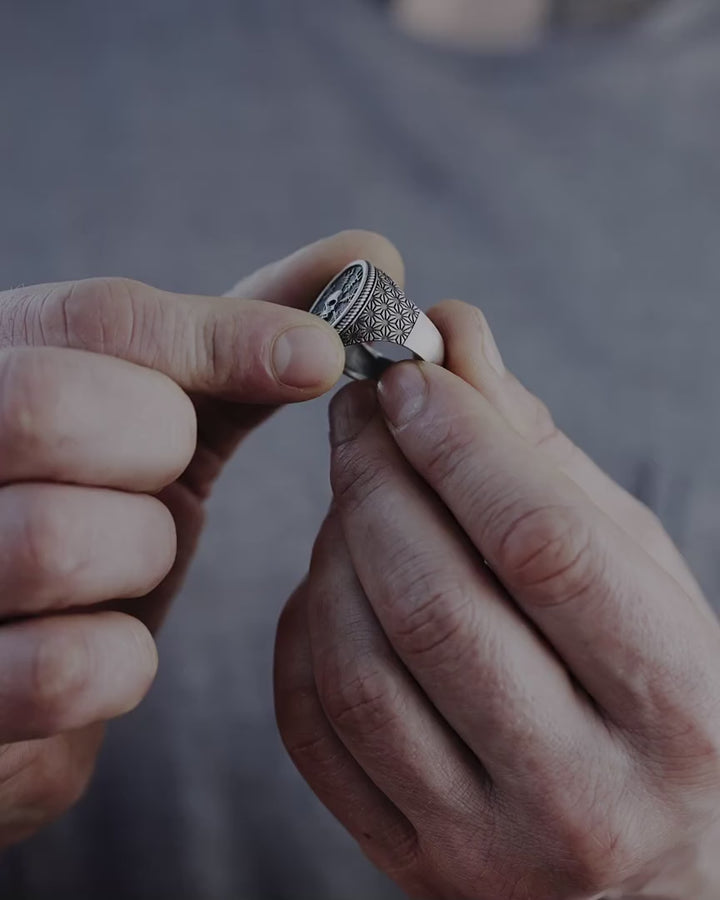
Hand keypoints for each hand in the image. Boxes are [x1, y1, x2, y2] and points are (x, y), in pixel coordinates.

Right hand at [0, 230, 401, 848]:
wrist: (8, 655)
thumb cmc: (93, 509)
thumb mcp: (152, 412)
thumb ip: (238, 338)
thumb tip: (369, 256)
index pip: (96, 318)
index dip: (222, 336)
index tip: (322, 358)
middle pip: (45, 404)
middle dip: (152, 443)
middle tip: (165, 467)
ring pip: (56, 540)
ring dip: (135, 555)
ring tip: (123, 558)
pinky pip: (63, 670)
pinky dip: (117, 662)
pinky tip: (107, 647)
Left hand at [275, 298, 719, 898]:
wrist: (656, 860)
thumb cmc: (659, 695)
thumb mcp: (637, 571)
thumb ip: (544, 460)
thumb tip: (457, 341)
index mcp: (676, 708)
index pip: (541, 545)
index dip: (459, 444)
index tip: (408, 378)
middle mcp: (582, 796)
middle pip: (432, 603)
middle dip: (377, 477)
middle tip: (360, 412)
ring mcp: (484, 848)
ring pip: (359, 667)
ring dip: (333, 550)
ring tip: (355, 495)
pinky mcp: (411, 863)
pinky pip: (314, 728)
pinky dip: (304, 631)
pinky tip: (333, 582)